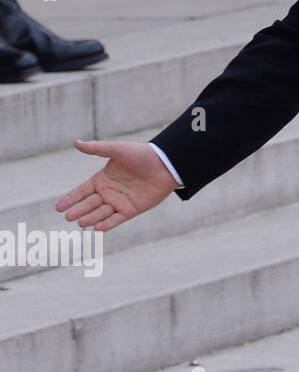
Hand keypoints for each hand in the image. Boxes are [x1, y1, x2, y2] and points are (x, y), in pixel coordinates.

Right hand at [57, 140, 177, 232]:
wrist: (166, 164)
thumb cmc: (142, 155)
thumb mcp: (117, 150)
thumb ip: (97, 148)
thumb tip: (76, 142)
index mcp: (102, 179)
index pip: (81, 191)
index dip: (70, 199)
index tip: (59, 208)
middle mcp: (108, 192)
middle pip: (89, 204)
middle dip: (79, 210)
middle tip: (68, 217)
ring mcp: (119, 202)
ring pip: (101, 213)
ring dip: (91, 218)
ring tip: (81, 222)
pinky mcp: (132, 209)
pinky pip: (117, 219)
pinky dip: (108, 224)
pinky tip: (98, 229)